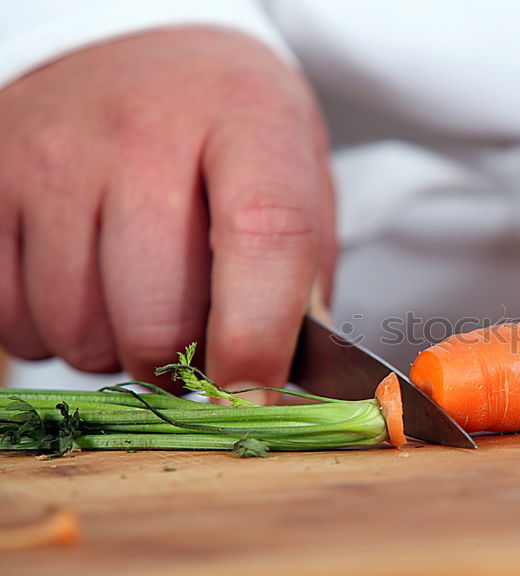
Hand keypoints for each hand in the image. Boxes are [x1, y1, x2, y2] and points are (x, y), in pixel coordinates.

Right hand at [0, 28, 335, 393]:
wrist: (138, 48)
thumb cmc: (229, 127)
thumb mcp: (298, 173)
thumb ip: (303, 274)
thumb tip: (277, 379)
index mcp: (247, 122)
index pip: (266, 238)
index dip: (260, 339)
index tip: (253, 396)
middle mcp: (142, 134)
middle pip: (157, 315)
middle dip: (181, 365)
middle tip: (195, 344)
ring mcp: (53, 157)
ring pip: (79, 331)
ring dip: (115, 349)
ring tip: (138, 299)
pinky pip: (14, 318)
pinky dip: (52, 331)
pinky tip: (85, 286)